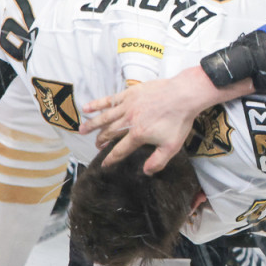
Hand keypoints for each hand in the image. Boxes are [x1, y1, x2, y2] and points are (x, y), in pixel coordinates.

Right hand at [80, 66, 251, 172]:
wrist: (184, 95)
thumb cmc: (179, 120)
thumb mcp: (171, 146)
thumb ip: (157, 161)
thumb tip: (145, 172)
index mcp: (137, 135)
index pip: (120, 150)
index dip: (111, 159)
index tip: (104, 165)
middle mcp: (128, 121)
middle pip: (109, 134)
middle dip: (101, 141)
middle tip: (97, 146)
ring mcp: (127, 106)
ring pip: (105, 117)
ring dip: (92, 125)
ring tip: (81, 130)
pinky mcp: (129, 93)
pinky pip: (109, 99)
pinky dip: (97, 104)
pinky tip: (86, 108)